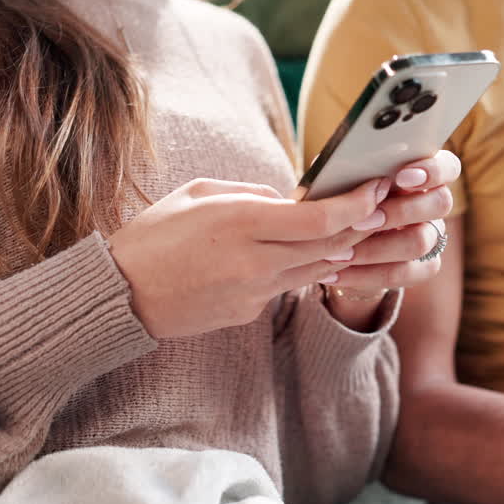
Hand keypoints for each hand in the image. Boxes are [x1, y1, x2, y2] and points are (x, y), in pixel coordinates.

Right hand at [108, 177, 389, 338]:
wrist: (121, 296)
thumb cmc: (155, 236)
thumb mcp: (199, 194)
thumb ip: (252, 194)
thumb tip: (293, 200)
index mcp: (239, 222)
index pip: (319, 218)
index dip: (357, 205)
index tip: (377, 189)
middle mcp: (253, 261)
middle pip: (329, 245)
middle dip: (361, 226)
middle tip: (382, 207)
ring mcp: (254, 293)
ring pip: (316, 269)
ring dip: (340, 249)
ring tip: (355, 228)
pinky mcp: (250, 313)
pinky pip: (286, 286)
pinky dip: (299, 268)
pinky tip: (298, 254)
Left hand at [323, 150, 460, 328]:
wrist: (334, 236)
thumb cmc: (340, 194)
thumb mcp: (341, 179)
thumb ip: (352, 173)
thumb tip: (352, 175)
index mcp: (421, 171)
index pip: (447, 166)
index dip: (432, 171)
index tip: (401, 177)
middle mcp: (432, 202)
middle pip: (441, 203)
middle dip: (399, 212)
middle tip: (360, 221)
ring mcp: (431, 235)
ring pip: (422, 242)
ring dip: (376, 248)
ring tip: (337, 253)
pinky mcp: (422, 267)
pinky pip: (406, 273)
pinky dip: (367, 275)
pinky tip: (335, 273)